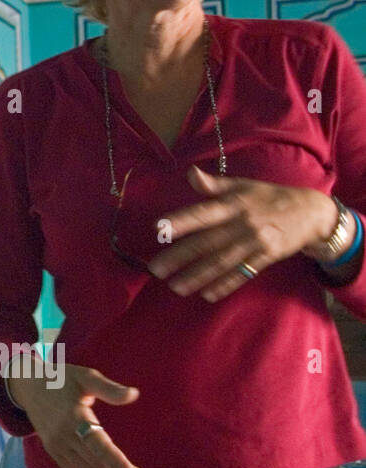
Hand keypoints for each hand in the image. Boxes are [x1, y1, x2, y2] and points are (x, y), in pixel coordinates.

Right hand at [9, 361, 156, 467]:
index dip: (118, 465)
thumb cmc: (61, 378)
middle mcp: (64, 435)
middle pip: (99, 463)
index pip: (99, 446)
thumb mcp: (85, 376)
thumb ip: (109, 388)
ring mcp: (57, 445)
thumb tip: (134, 394)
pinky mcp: (53, 450)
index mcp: (74, 417)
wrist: (27, 385)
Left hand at [147, 166, 339, 301]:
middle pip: (207, 242)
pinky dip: (226, 284)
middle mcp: (242, 223)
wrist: (311, 211)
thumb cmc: (268, 197)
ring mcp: (255, 242)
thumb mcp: (242, 186)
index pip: (203, 213)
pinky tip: (208, 294)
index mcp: (233, 204)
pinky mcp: (267, 257)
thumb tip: (191, 173)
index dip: (181, 220)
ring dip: (198, 276)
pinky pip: (243, 273)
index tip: (159, 228)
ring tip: (175, 287)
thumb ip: (214, 185)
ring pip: (222, 262)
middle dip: (179, 257)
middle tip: (155, 269)